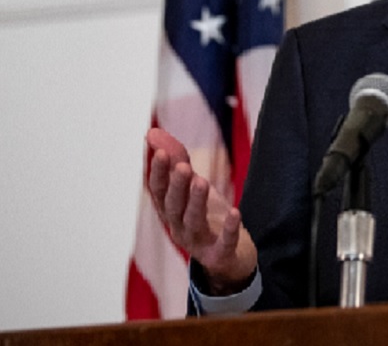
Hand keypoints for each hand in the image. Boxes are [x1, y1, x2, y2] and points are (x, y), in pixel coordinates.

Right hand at [145, 127, 257, 292]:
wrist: (229, 256)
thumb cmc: (206, 215)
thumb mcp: (192, 187)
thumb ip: (177, 159)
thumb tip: (152, 132)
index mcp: (170, 211)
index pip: (158, 192)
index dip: (158, 173)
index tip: (160, 152)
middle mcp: (179, 228)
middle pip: (174, 207)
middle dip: (176, 186)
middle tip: (183, 166)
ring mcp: (199, 243)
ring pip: (194, 222)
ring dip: (196, 202)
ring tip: (201, 180)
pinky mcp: (220, 254)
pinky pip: (224, 242)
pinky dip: (228, 229)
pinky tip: (235, 212)